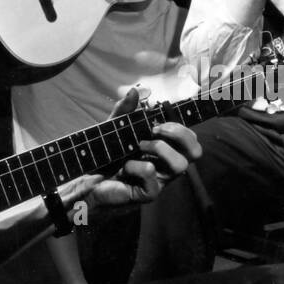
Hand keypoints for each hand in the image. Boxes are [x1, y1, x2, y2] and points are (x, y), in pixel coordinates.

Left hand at [65, 88, 201, 215]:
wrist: (88, 180)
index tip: (158, 121)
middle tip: (156, 130)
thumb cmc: (106, 156)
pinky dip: (135, 165)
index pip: (190, 139)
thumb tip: (134, 91)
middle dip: (179, 134)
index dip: (181, 128)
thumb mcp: (114, 128)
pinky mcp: (148, 193)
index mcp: (166, 150)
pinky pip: (151, 173)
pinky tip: (124, 168)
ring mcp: (160, 180)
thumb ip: (124, 111)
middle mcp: (167, 165)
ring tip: (139, 147)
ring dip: (159, 149)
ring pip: (180, 165)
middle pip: (196, 152)